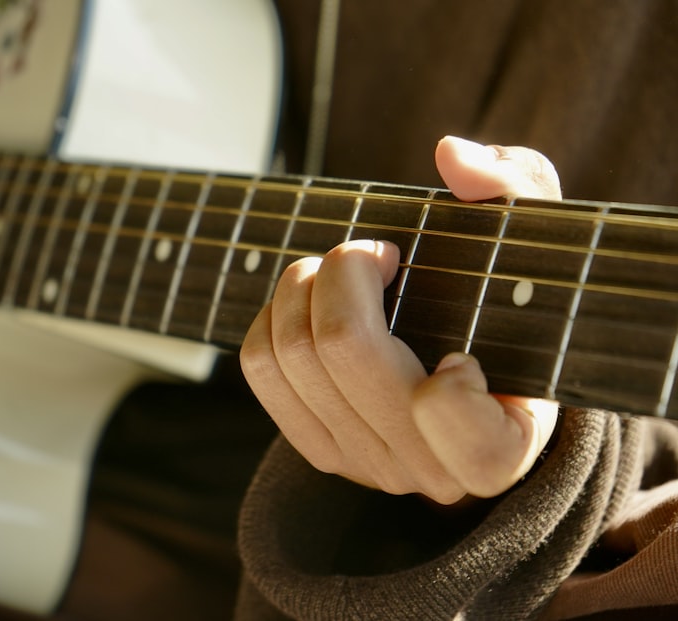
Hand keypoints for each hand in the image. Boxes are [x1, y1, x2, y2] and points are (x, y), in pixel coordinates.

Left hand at [240, 136, 560, 504]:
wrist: (480, 372)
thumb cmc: (510, 308)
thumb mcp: (535, 241)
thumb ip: (513, 189)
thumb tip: (451, 158)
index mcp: (499, 448)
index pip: (444, 415)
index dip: (445, 379)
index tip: (461, 352)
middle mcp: (427, 472)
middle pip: (343, 348)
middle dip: (346, 270)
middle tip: (375, 253)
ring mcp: (363, 463)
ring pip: (290, 354)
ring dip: (304, 284)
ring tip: (343, 270)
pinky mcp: (315, 445)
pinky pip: (260, 367)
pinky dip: (275, 313)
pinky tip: (312, 299)